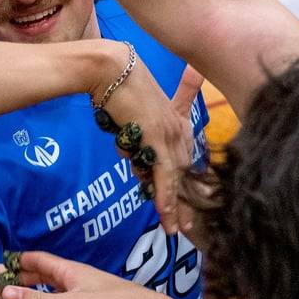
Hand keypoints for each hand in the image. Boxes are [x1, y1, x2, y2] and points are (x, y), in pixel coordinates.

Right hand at [95, 46, 199, 237]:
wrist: (109, 69)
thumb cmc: (117, 88)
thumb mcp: (132, 116)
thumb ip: (137, 137)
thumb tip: (132, 155)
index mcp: (176, 124)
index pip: (185, 163)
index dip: (186, 189)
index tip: (189, 211)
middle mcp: (178, 130)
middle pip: (183, 175)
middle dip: (184, 204)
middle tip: (184, 229)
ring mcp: (169, 133)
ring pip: (175, 178)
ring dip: (175, 207)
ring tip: (174, 229)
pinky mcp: (156, 136)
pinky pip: (163, 174)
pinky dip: (165, 195)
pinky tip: (166, 213)